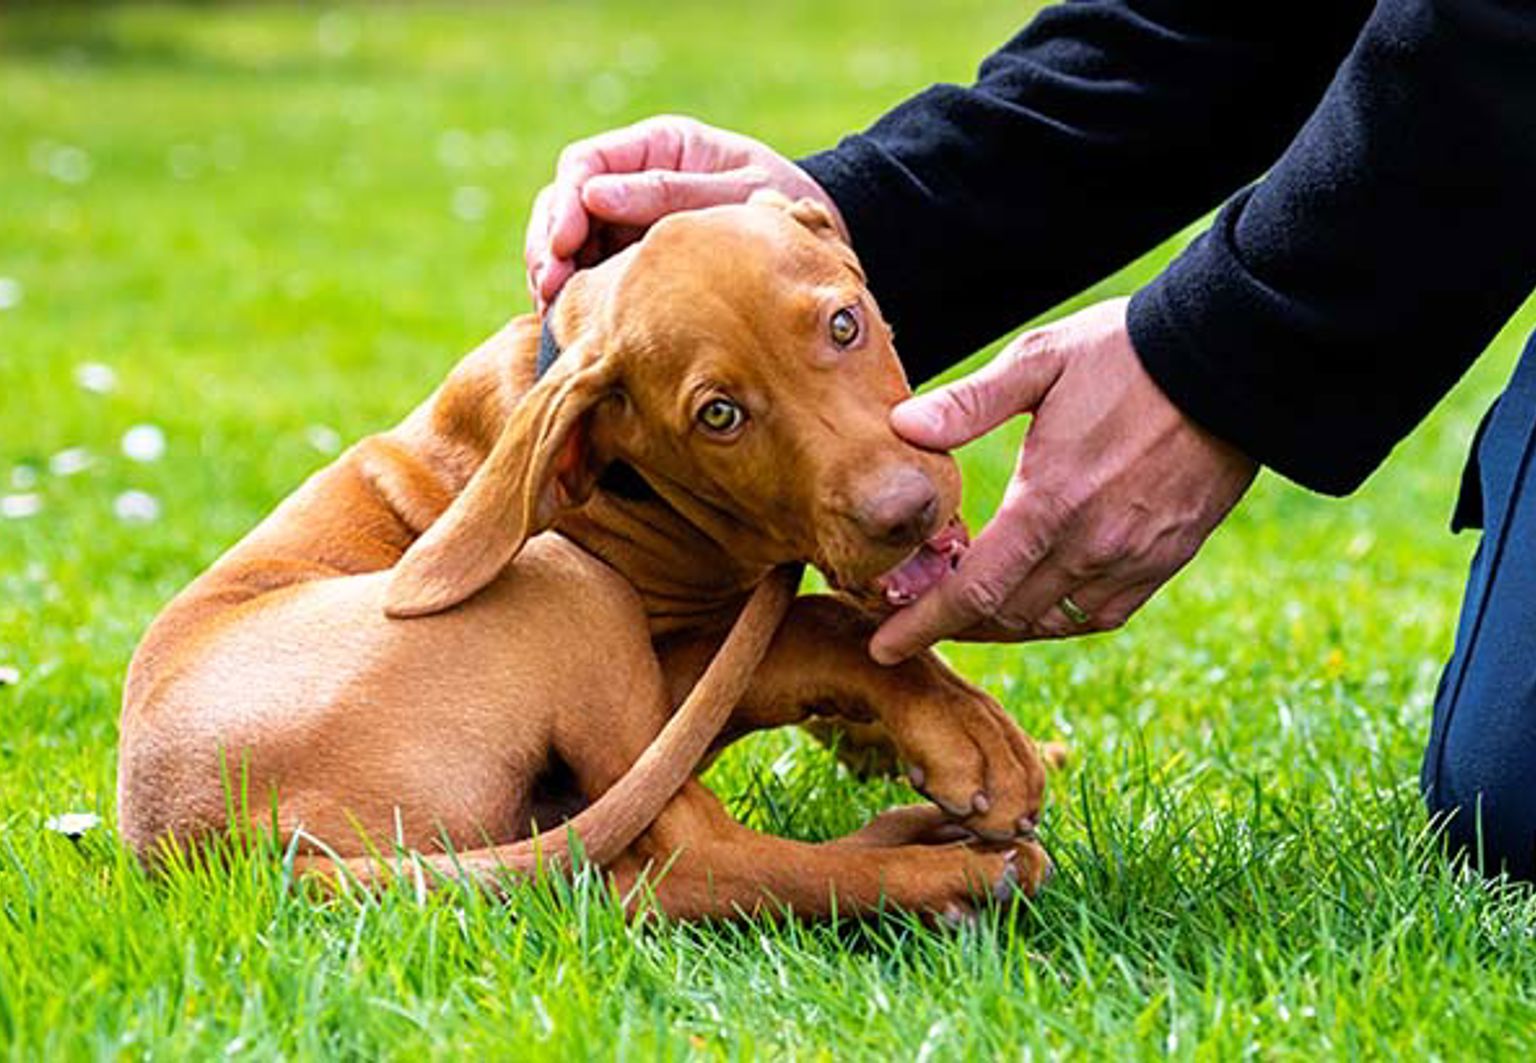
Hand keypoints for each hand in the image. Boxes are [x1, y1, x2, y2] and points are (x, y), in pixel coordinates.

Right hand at [525, 115, 845, 311]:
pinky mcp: (637, 258)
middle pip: (564, 202)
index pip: (586, 164)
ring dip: (553, 271)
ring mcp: (632, 219)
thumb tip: (593, 194)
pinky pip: (592, 271)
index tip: (564, 244)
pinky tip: (572, 320)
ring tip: (552, 307)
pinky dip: (576, 293)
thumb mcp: (737, 193)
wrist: (821, 237)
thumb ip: (670, 192)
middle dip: (548, 242)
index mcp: (659, 146)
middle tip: (548, 285)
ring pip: (569, 240)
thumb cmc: (786, 203)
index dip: (565, 203)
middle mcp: (636, 178)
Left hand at [869, 298, 1255, 663]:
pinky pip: (1098, 614)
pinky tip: (1033, 595)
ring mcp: (1133, 559)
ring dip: (1001, 621)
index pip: (973, 592)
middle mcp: (1092, 546)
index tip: (886, 646)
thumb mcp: (1040, 360)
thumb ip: (969, 402)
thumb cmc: (1126, 354)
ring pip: (1049, 622)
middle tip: (915, 610)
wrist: (1231, 362)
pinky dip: (1055, 617)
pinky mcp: (1165, 560)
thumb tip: (903, 427)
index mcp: (1051, 503)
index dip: (923, 625)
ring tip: (965, 604)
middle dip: (952, 622)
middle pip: (1004, 616)